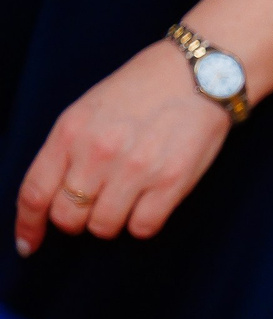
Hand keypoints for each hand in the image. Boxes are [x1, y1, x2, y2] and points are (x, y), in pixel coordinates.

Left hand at [15, 40, 230, 256]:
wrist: (198, 74)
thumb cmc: (142, 90)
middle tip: (92, 208)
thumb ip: (67, 149)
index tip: (28, 245)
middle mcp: (98, 152)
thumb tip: (54, 195)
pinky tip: (149, 204)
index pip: (35, 193)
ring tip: (126, 200)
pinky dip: (142, 224)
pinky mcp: (172, 181)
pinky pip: (143, 227)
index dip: (28, 225)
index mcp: (70, 132)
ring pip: (105, 227)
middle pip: (68, 217)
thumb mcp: (88, 110)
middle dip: (77, 220)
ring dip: (112, 221)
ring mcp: (136, 169)